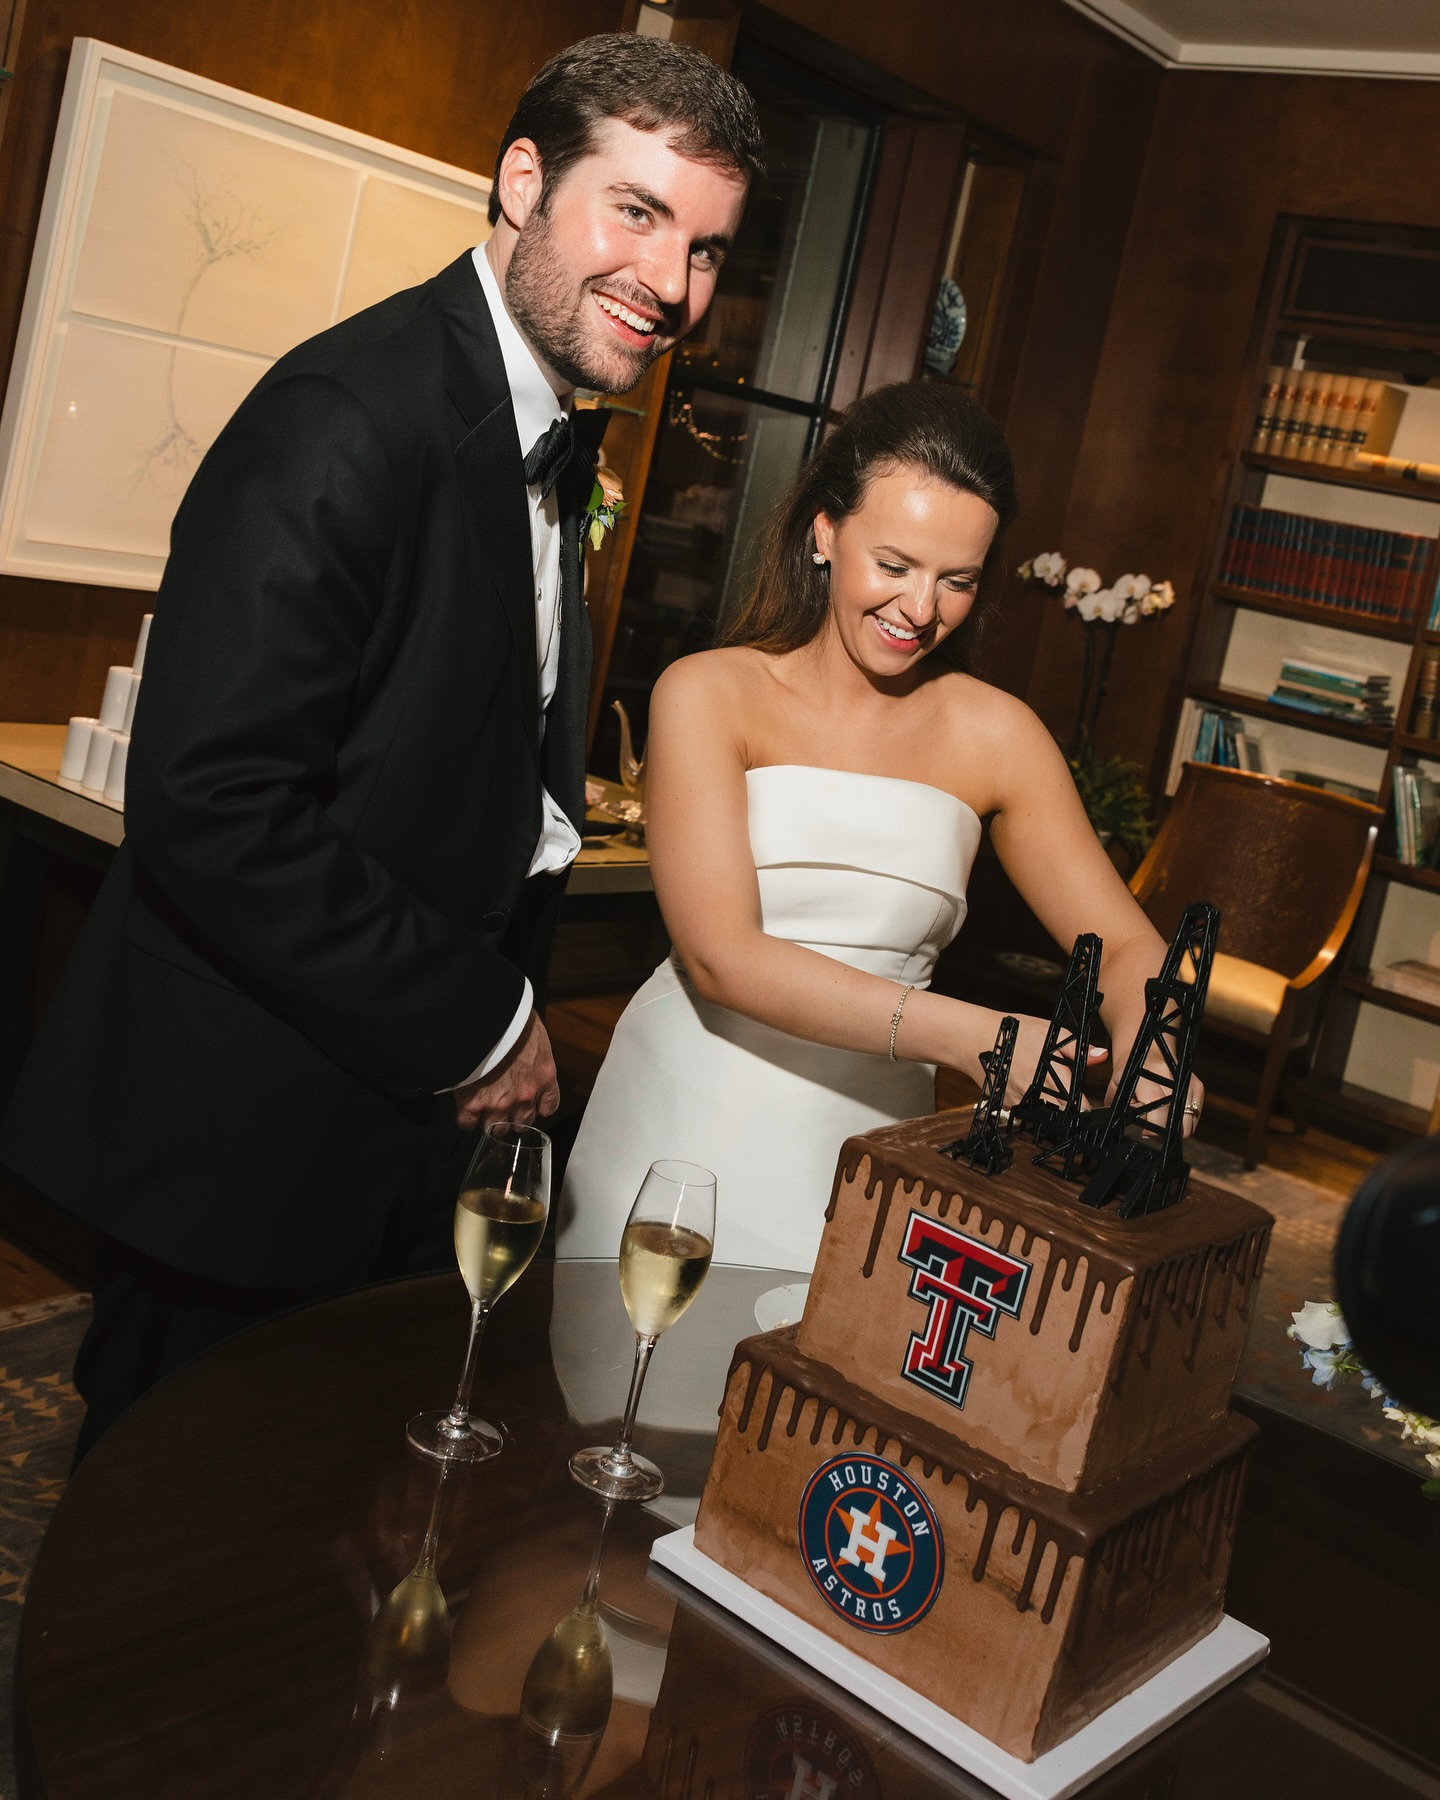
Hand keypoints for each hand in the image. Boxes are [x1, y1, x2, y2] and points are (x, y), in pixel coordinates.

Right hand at [454, 1009, 559, 1131]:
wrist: (486, 1016)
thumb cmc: (512, 1019)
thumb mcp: (534, 1036)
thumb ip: (534, 1057)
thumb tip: (526, 1058)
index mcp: (544, 1077)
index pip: (548, 1107)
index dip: (536, 1107)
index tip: (528, 1103)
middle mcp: (525, 1096)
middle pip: (521, 1123)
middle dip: (511, 1116)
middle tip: (500, 1104)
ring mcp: (499, 1103)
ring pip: (496, 1128)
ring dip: (489, 1120)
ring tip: (481, 1107)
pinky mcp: (472, 1103)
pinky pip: (468, 1123)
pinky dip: (465, 1118)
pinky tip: (464, 1107)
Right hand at [1003, 1012, 1107, 1107]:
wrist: (973, 1038)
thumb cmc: (1012, 1032)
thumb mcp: (1048, 1033)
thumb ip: (1076, 1049)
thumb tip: (1101, 1055)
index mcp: (1050, 1076)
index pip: (1077, 1105)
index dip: (1084, 1106)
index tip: (1086, 1102)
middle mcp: (1035, 1093)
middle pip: (1060, 1112)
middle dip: (1065, 1104)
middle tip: (1063, 1089)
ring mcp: (1019, 1101)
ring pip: (1042, 1110)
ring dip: (1046, 1101)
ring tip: (1038, 1079)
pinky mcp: (1006, 1104)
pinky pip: (1024, 1106)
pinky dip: (1028, 1098)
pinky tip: (1021, 1080)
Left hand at [1107, 1049, 1204, 1137]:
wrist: (1148, 1048)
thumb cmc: (1130, 1070)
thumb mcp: (1118, 1086)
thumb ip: (1121, 1106)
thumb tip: (1126, 1123)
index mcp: (1149, 1078)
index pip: (1160, 1109)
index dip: (1155, 1127)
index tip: (1146, 1133)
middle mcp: (1172, 1078)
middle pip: (1178, 1118)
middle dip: (1166, 1132)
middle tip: (1154, 1132)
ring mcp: (1188, 1081)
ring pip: (1190, 1119)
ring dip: (1177, 1128)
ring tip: (1161, 1123)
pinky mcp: (1198, 1085)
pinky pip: (1196, 1113)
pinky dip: (1185, 1121)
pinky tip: (1171, 1116)